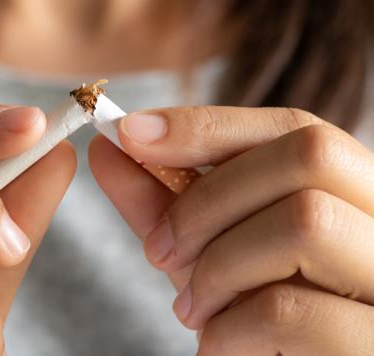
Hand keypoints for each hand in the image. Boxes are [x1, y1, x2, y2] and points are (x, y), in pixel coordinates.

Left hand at [90, 106, 373, 354]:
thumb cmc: (258, 311)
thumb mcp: (210, 247)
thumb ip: (164, 199)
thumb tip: (107, 148)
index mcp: (353, 192)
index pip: (296, 126)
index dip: (207, 124)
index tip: (131, 132)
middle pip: (308, 155)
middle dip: (209, 198)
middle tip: (157, 250)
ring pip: (305, 222)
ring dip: (218, 266)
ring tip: (192, 308)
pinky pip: (296, 310)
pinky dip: (232, 327)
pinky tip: (218, 345)